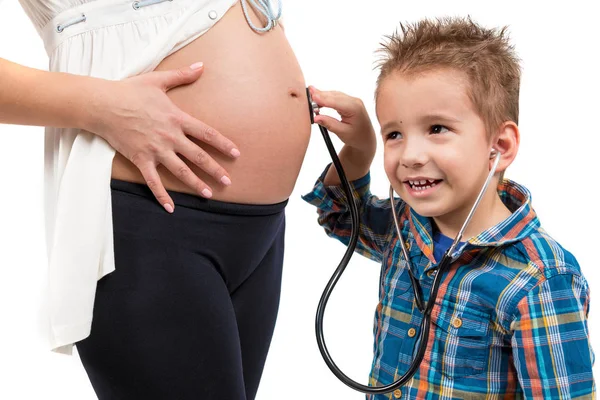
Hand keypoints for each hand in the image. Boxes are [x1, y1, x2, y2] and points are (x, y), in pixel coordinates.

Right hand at [86, 62, 239, 212]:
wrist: (102, 104)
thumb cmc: (130, 91)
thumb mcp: (158, 80)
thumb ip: (182, 75)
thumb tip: (201, 66)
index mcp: (177, 118)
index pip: (206, 133)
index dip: (223, 144)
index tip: (236, 154)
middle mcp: (170, 137)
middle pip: (198, 156)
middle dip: (215, 170)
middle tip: (228, 182)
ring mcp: (155, 150)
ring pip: (180, 171)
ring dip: (196, 183)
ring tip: (208, 194)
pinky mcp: (140, 159)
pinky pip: (153, 181)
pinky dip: (162, 196)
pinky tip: (171, 208)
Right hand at [308, 86, 375, 152]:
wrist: (366, 138)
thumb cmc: (357, 137)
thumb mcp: (342, 133)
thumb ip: (329, 124)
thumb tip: (316, 118)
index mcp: (355, 109)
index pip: (336, 102)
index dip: (323, 98)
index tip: (312, 96)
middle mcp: (354, 101)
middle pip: (334, 96)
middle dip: (320, 95)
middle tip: (307, 94)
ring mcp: (352, 100)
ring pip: (333, 95)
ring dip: (322, 96)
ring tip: (310, 97)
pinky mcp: (348, 101)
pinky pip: (335, 96)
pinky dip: (326, 98)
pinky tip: (317, 99)